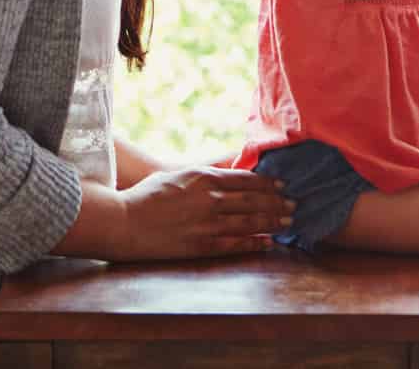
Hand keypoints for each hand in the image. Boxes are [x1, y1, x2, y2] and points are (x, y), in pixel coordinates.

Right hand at [116, 166, 292, 259]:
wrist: (124, 222)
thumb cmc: (147, 195)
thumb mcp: (179, 174)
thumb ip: (204, 174)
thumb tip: (226, 173)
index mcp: (205, 177)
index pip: (246, 179)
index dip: (268, 183)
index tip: (283, 185)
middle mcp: (210, 198)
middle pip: (254, 199)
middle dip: (277, 202)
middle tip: (294, 204)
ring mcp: (207, 223)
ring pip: (250, 222)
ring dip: (273, 222)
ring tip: (288, 222)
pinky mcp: (201, 245)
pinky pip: (236, 245)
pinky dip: (255, 243)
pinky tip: (268, 243)